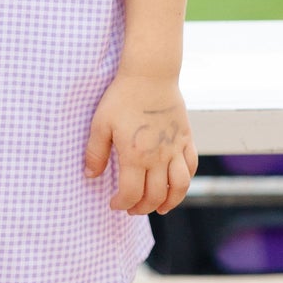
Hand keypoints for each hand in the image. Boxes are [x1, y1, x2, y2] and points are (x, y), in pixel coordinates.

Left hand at [84, 71, 196, 215]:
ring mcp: (175, 148)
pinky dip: (185, 181)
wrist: (150, 74)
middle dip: (142, 208)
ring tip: (159, 208)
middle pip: (155, 195)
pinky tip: (176, 185)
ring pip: (180, 186)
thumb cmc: (122, 97)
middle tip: (131, 208)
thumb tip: (90, 176)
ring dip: (170, 202)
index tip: (114, 203)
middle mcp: (158, 157)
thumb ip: (95, 153)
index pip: (131, 194)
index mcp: (135, 156)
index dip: (122, 204)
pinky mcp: (186, 138)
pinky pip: (191, 166)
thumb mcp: (100, 123)